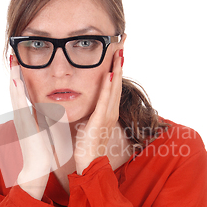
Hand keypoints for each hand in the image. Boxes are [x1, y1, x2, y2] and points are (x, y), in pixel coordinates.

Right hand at [10, 60, 52, 199]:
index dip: (20, 80)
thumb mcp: (45, 131)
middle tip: (13, 58)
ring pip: (15, 96)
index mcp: (26, 117)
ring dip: (13, 79)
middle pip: (15, 91)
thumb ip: (46, 120)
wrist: (36, 168)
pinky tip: (16, 82)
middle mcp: (21, 117)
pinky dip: (17, 93)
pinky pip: (19, 105)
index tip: (20, 66)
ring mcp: (20, 120)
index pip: (22, 95)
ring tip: (12, 64)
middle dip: (14, 74)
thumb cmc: (40, 152)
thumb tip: (53, 110)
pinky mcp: (23, 125)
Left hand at [74, 48, 122, 174]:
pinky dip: (108, 88)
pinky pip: (105, 102)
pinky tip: (109, 76)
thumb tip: (82, 98)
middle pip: (118, 82)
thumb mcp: (88, 122)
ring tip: (119, 53)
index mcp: (108, 110)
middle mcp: (111, 111)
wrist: (89, 163)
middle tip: (124, 43)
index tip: (118, 51)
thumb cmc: (87, 145)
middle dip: (120, 63)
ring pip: (114, 89)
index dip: (116, 67)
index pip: (113, 84)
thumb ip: (89, 110)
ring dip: (117, 70)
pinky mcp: (100, 122)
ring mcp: (107, 116)